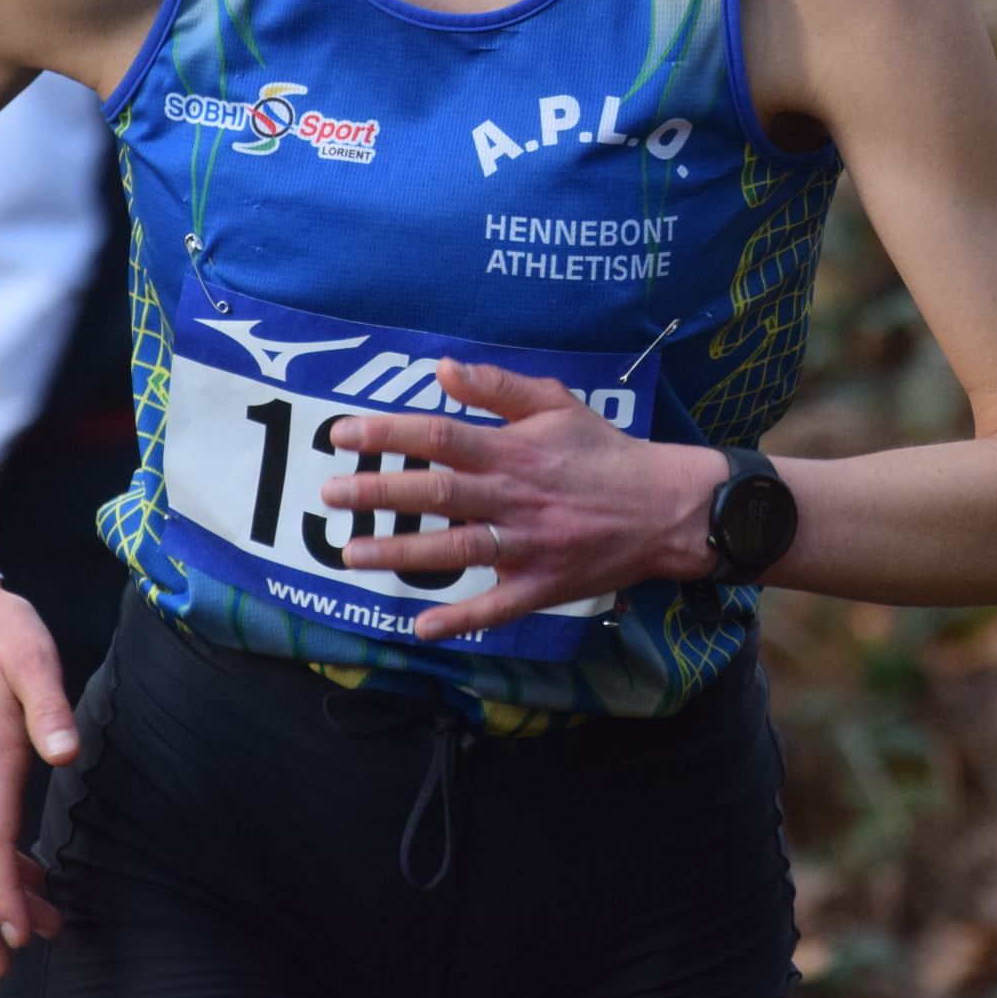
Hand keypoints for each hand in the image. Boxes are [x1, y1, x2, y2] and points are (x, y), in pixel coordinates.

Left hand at [319, 358, 724, 642]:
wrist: (665, 506)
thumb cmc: (604, 451)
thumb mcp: (558, 404)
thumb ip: (498, 387)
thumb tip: (442, 369)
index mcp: (515, 450)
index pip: (440, 435)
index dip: (389, 433)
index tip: (343, 434)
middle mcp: (515, 496)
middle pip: (437, 491)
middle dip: (379, 492)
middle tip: (331, 493)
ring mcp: (528, 544)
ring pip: (455, 548)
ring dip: (400, 552)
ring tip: (349, 554)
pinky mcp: (542, 584)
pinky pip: (496, 607)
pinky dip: (459, 619)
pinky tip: (421, 628)